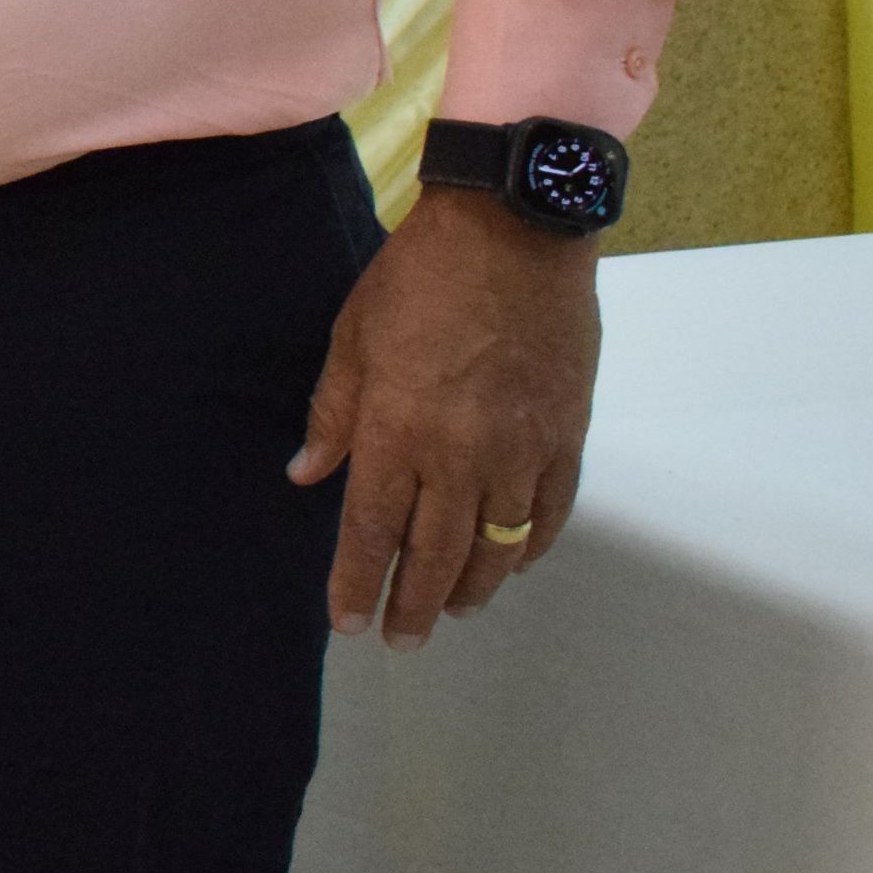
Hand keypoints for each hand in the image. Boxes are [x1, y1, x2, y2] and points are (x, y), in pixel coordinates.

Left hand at [287, 186, 601, 647]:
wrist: (513, 234)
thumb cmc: (420, 279)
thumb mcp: (353, 338)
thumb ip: (333, 415)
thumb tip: (307, 474)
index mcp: (398, 432)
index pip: (373, 531)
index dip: (359, 584)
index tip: (349, 623)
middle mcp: (461, 456)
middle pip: (438, 554)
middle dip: (415, 604)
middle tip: (401, 638)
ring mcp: (521, 451)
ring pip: (499, 546)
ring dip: (476, 586)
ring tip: (454, 610)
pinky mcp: (565, 436)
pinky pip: (551, 512)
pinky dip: (532, 547)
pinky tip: (516, 563)